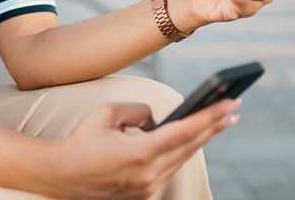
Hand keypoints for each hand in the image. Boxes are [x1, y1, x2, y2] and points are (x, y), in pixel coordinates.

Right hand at [43, 98, 240, 198]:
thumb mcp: (107, 114)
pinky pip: (168, 170)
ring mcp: (147, 188)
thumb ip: (138, 110)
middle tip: (234, 109)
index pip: (184, 131)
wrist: (60, 175)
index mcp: (140, 153)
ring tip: (220, 122)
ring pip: (182, 159)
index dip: (210, 117)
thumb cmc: (80, 141)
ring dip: (202, 139)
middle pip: (190, 146)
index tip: (230, 104)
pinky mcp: (143, 195)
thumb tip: (157, 119)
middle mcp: (148, 175)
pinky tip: (191, 140)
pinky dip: (180, 153)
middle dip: (215, 126)